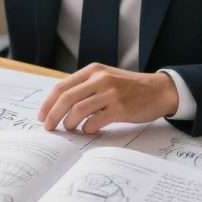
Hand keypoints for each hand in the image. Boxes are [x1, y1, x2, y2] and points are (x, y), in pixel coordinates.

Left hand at [38, 63, 178, 133]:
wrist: (160, 90)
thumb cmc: (130, 88)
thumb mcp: (106, 78)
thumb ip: (86, 87)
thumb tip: (60, 106)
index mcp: (93, 70)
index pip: (62, 86)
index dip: (48, 103)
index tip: (42, 116)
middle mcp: (100, 79)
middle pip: (66, 98)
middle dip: (53, 115)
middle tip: (49, 127)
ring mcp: (111, 93)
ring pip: (78, 110)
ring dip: (69, 123)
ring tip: (70, 129)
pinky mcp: (120, 108)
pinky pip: (95, 121)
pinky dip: (87, 128)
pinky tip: (88, 130)